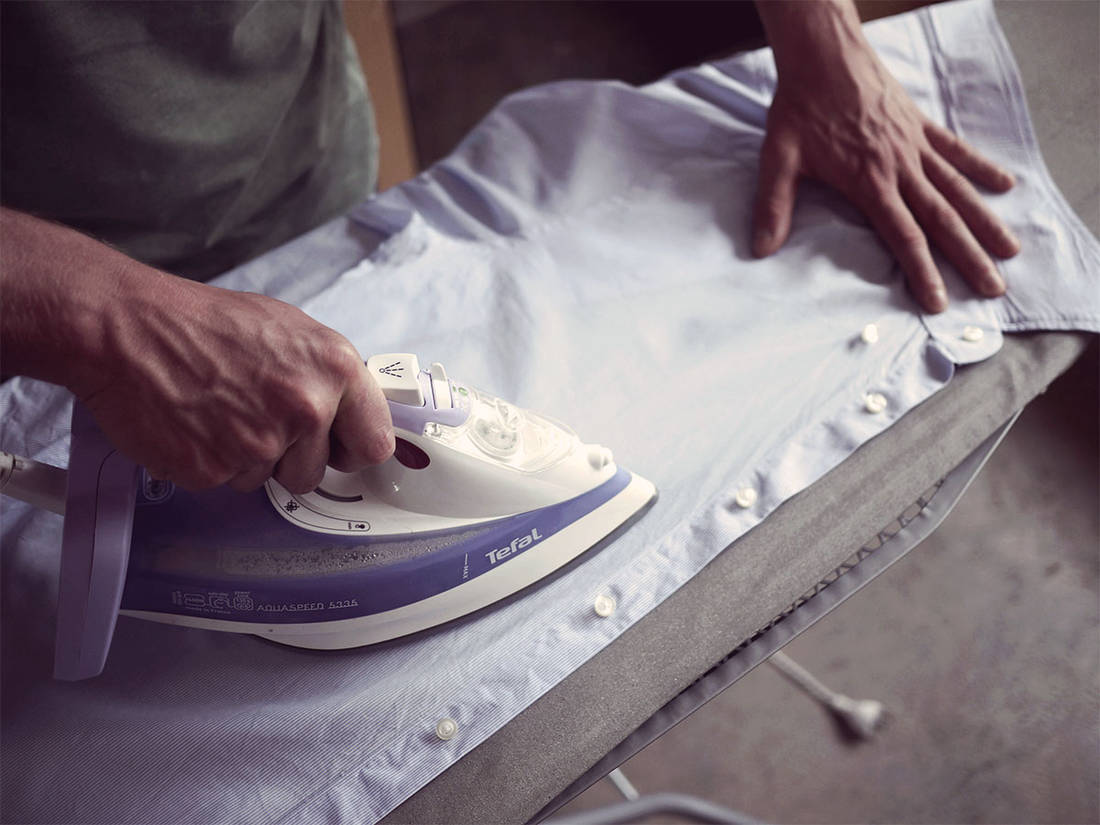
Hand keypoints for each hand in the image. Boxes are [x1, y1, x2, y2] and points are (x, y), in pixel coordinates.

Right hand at [81, 275, 394, 491]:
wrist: (128, 329)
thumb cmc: (203, 323)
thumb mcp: (289, 330)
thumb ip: (328, 376)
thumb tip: (352, 411)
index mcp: (334, 368)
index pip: (375, 442)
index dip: (353, 448)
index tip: (343, 448)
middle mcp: (306, 408)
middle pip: (317, 471)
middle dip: (292, 455)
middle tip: (258, 418)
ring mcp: (261, 443)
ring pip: (269, 479)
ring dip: (249, 458)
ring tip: (221, 412)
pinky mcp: (216, 469)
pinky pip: (227, 483)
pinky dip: (211, 461)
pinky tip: (196, 423)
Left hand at [753, 0, 1019, 312]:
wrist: (822, 54)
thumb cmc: (799, 107)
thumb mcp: (778, 158)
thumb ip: (773, 206)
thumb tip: (760, 249)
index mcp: (869, 181)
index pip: (903, 235)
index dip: (922, 271)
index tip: (938, 302)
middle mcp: (900, 166)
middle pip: (942, 219)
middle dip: (968, 257)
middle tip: (993, 287)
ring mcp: (914, 145)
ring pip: (957, 189)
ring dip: (985, 221)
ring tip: (1009, 250)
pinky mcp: (919, 125)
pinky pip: (956, 150)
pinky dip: (980, 168)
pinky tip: (1004, 185)